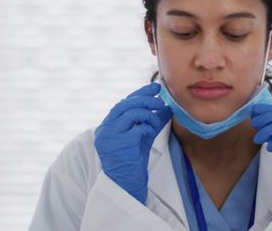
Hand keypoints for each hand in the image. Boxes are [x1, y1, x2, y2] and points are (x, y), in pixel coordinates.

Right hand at [94, 83, 171, 203]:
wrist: (126, 184)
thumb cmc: (133, 160)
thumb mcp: (143, 136)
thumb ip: (151, 121)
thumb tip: (166, 106)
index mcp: (108, 125)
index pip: (123, 103)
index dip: (140, 93)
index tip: (155, 87)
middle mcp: (105, 129)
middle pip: (126, 104)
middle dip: (146, 99)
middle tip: (160, 100)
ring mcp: (110, 137)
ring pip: (132, 114)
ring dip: (148, 115)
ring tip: (155, 122)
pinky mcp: (119, 145)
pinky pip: (137, 129)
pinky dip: (147, 128)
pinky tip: (149, 133)